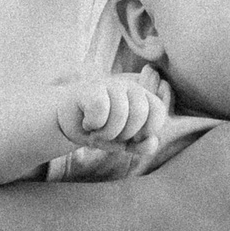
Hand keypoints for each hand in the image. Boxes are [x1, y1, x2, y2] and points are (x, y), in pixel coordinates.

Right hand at [54, 69, 168, 155]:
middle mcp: (130, 87)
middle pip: (139, 113)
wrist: (71, 122)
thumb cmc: (102, 129)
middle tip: (111, 134)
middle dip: (124, 133)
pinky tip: (88, 123)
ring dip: (106, 133)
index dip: (147, 130)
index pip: (158, 110)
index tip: (132, 137)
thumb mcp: (124, 142)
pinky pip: (100, 109)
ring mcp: (110, 84)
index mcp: (144, 98)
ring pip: (119, 113)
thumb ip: (142, 145)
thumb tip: (152, 142)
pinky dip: (93, 124)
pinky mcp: (91, 88)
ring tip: (98, 131)